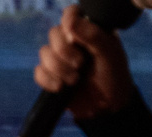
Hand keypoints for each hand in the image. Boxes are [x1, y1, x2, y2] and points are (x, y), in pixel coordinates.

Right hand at [35, 3, 134, 119]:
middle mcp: (72, 43)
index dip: (67, 20)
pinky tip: (61, 87)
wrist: (105, 108)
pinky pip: (38, 72)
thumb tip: (70, 21)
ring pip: (44, 54)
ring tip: (75, 80)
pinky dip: (48, 80)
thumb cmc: (113, 76)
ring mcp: (60, 60)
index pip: (71, 14)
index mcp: (88, 31)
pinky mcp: (50, 77)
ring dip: (58, 69)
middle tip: (80, 64)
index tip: (72, 32)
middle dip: (63, 51)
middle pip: (53, 35)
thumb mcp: (108, 53)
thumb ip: (92, 35)